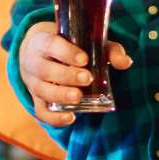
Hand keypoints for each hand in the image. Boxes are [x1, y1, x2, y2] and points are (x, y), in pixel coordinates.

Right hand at [17, 22, 132, 127]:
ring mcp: (33, 83)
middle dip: (66, 76)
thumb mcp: (85, 42)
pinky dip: (54, 118)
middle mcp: (33, 62)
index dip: (66, 53)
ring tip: (78, 98)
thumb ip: (107, 50)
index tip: (84, 59)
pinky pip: (41, 112)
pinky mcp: (36, 100)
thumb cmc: (68, 46)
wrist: (38, 54)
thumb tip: (125, 63)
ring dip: (60, 96)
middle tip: (87, 79)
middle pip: (45, 70)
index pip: (51, 45)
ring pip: (41, 91)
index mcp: (43, 42)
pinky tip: (71, 118)